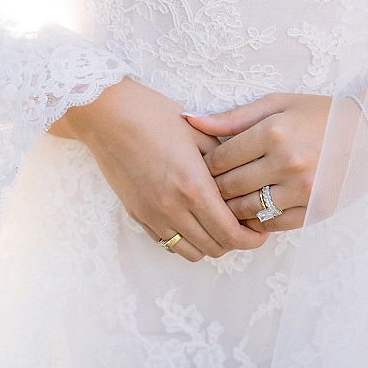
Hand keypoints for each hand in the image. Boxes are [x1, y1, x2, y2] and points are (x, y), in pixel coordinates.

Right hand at [48, 78, 268, 260]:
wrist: (106, 115)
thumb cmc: (152, 115)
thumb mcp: (198, 133)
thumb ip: (224, 161)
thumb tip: (246, 180)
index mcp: (193, 187)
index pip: (230, 233)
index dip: (252, 239)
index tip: (261, 231)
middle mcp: (172, 208)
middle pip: (215, 247)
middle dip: (236, 242)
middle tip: (245, 227)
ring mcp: (152, 215)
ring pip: (190, 252)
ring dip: (210, 244)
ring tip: (218, 226)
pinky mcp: (136, 215)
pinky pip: (167, 243)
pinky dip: (185, 240)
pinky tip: (192, 222)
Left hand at [185, 93, 334, 231]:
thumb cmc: (318, 114)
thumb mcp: (276, 105)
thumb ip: (232, 117)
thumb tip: (190, 121)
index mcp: (273, 133)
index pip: (220, 159)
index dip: (204, 166)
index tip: (202, 167)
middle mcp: (287, 163)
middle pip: (229, 187)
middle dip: (213, 189)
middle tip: (208, 187)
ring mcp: (302, 190)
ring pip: (246, 210)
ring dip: (230, 208)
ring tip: (228, 200)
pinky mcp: (315, 209)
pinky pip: (272, 224)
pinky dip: (256, 220)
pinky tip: (254, 209)